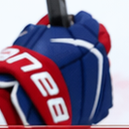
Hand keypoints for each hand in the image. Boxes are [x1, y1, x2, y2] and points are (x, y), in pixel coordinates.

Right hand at [0, 10, 112, 125]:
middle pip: (97, 47)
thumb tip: (57, 23)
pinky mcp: (100, 106)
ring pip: (99, 71)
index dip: (80, 22)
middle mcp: (98, 59)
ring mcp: (101, 83)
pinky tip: (71, 91)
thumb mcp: (35, 34)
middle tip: (68, 52)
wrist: (28, 100)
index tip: (74, 23)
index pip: (90, 24)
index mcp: (85, 39)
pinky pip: (98, 93)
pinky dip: (88, 91)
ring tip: (65, 77)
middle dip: (84, 47)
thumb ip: (52, 27)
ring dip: (87, 70)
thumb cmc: (27, 65)